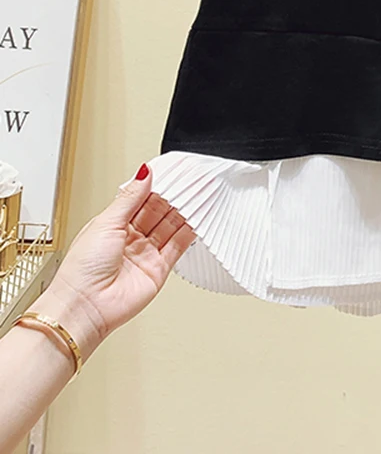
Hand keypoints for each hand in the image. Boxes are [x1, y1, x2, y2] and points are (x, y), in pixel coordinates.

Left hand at [32, 164, 194, 362]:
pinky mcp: (159, 269)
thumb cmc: (82, 270)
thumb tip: (144, 173)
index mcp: (113, 225)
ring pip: (170, 226)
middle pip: (158, 211)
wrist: (86, 307)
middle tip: (190, 181)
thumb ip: (131, 197)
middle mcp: (130, 239)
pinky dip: (190, 232)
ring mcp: (145, 254)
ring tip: (198, 194)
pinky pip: (179, 246)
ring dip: (184, 211)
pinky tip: (197, 218)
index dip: (156, 186)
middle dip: (173, 196)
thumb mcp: (106, 222)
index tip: (171, 173)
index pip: (140, 199)